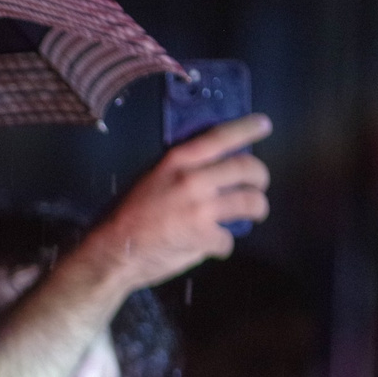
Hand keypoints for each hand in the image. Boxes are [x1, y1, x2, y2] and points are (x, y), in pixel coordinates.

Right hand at [81, 113, 273, 290]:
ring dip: (258, 209)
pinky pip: (228, 239)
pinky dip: (223, 245)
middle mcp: (193, 180)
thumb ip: (182, 170)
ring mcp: (201, 209)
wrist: (114, 251)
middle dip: (260, 177)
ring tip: (255, 213)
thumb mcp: (152, 178)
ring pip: (251, 203)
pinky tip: (214, 245)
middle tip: (259, 185)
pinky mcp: (204, 237)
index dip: (247, 128)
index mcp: (178, 161)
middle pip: (247, 169)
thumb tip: (213, 170)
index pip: (221, 137)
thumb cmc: (128, 215)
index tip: (263, 125)